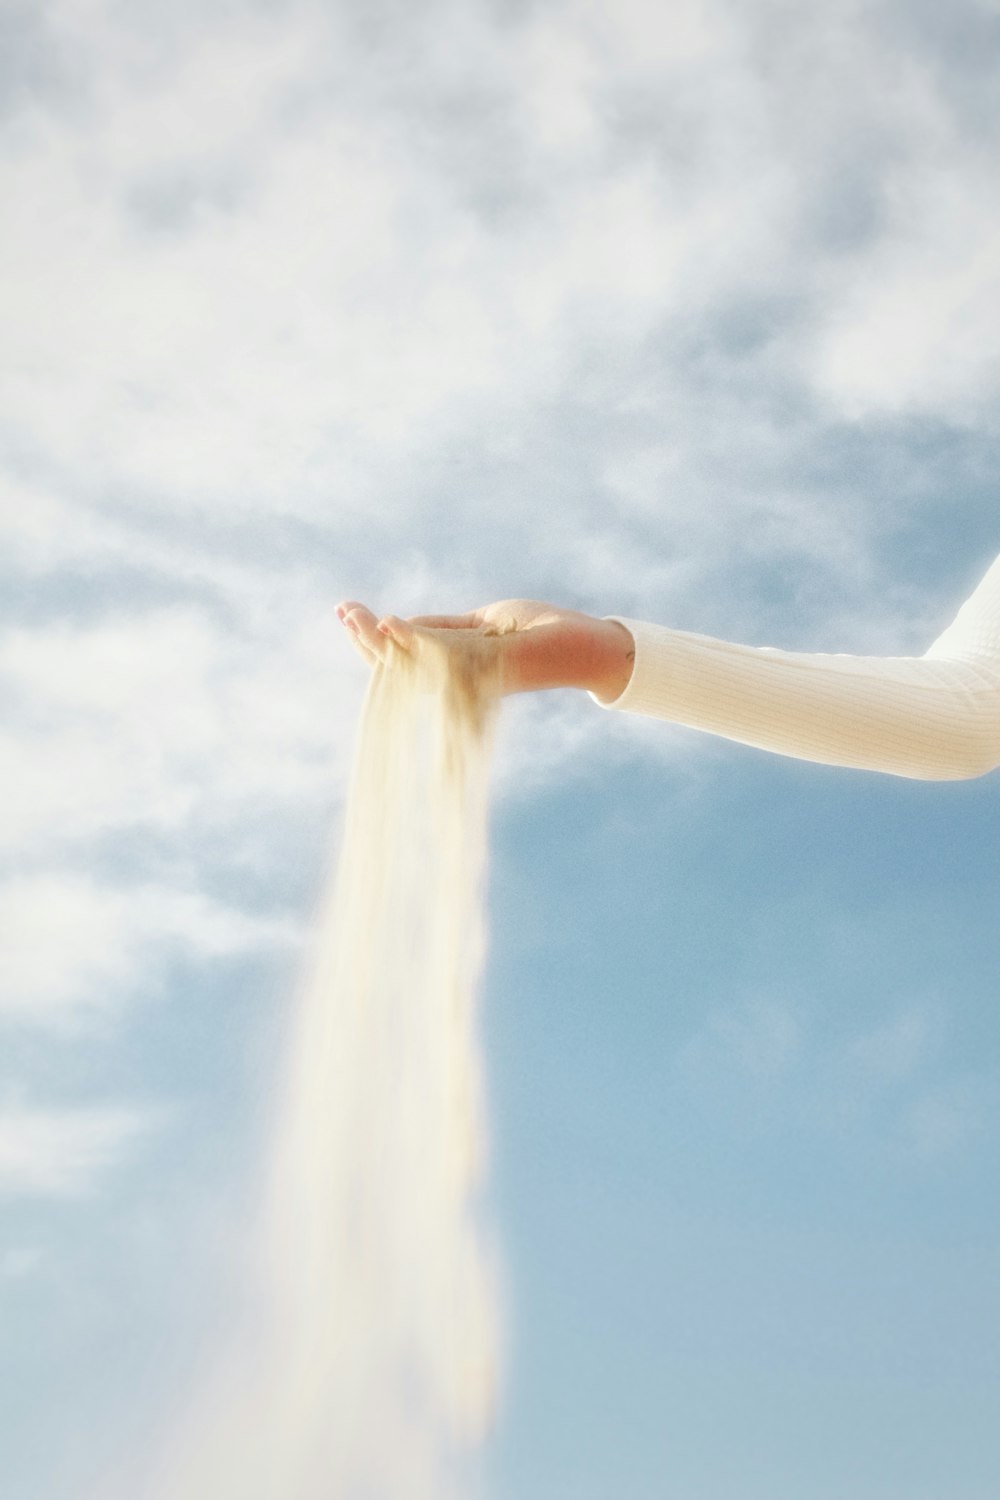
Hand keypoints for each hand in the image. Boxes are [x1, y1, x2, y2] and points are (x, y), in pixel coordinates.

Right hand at [335, 598, 634, 700]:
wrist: (581, 642)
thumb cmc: (536, 632)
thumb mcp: (480, 623)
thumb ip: (442, 627)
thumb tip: (396, 627)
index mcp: (452, 670)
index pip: (399, 660)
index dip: (370, 640)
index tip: (343, 611)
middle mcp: (456, 681)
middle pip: (396, 666)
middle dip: (365, 640)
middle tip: (342, 611)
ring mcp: (468, 677)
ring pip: (411, 663)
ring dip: (377, 640)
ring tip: (354, 616)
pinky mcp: (486, 666)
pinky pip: (441, 654)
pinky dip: (413, 640)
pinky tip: (388, 624)